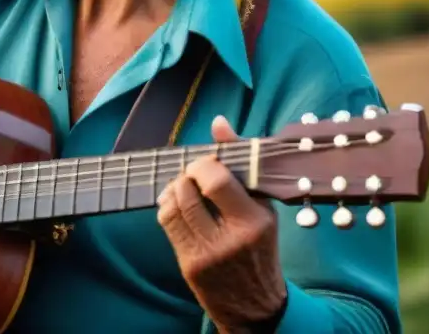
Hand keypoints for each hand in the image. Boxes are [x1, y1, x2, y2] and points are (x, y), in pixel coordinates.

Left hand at [156, 116, 286, 331]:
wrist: (257, 305)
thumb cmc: (259, 247)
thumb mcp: (262, 207)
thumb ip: (241, 162)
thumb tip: (218, 122)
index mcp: (256, 220)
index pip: (218, 179)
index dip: (203, 164)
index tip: (207, 165)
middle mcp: (232, 238)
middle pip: (190, 190)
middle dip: (186, 175)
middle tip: (192, 176)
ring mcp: (208, 253)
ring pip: (173, 204)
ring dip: (173, 189)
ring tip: (183, 188)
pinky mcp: (189, 264)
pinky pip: (166, 223)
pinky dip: (167, 207)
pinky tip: (177, 207)